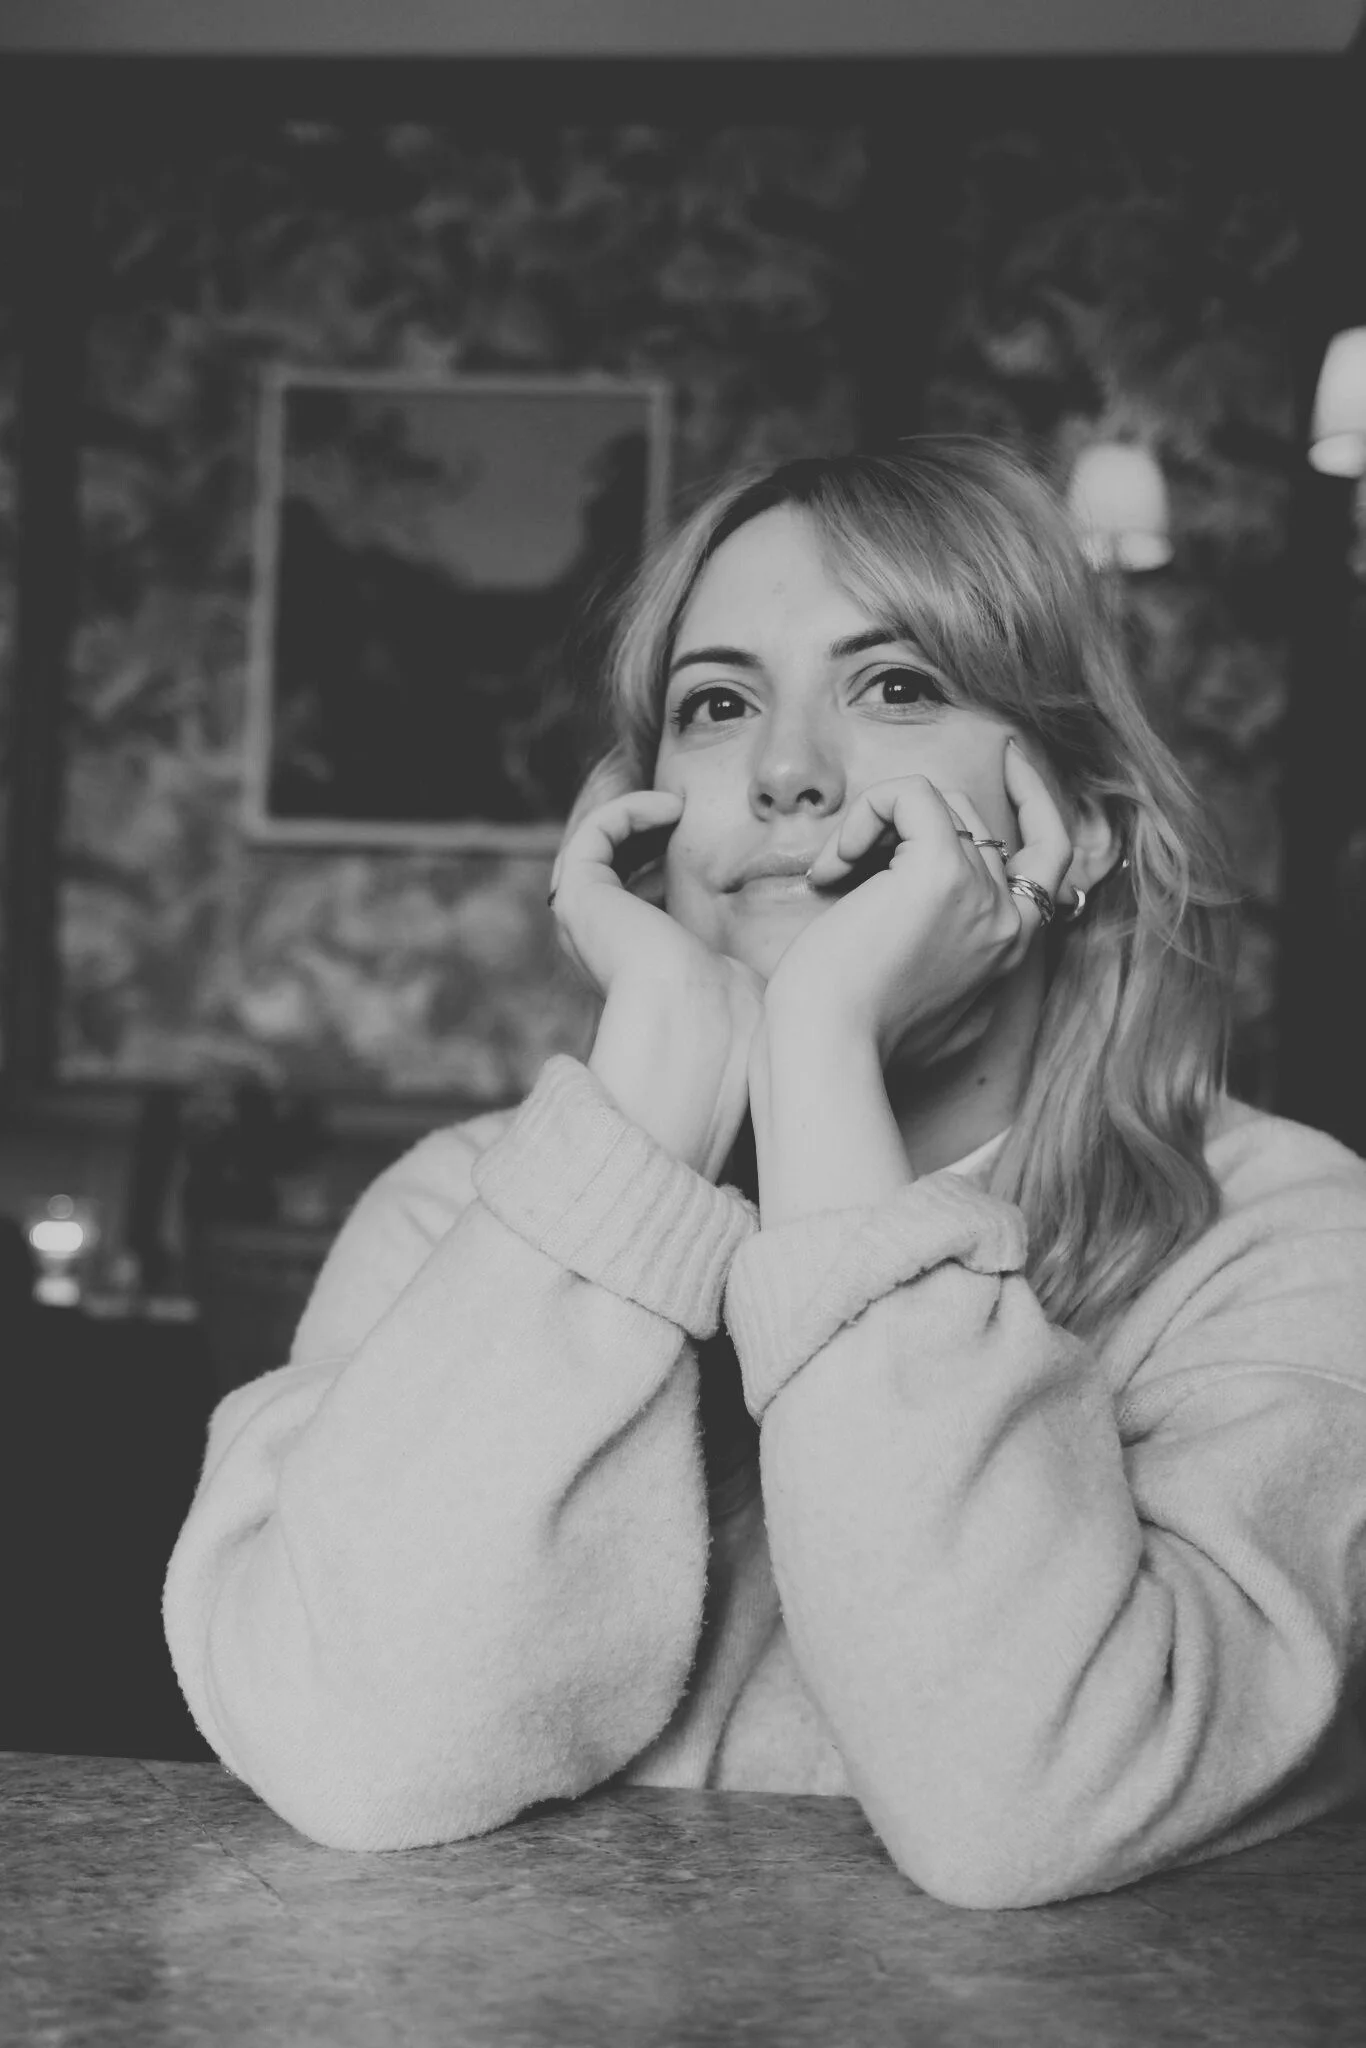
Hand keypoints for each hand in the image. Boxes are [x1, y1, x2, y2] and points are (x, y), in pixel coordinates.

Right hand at [550, 790, 763, 1178]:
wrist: (699, 1029)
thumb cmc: (733, 1019)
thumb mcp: (742, 973)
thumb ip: (747, 952)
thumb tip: (796, 940)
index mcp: (628, 966)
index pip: (632, 899)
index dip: (661, 861)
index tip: (704, 839)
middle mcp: (598, 943)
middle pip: (608, 867)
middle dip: (644, 831)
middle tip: (686, 809)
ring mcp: (584, 920)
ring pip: (595, 845)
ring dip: (634, 812)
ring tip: (679, 804)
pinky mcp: (582, 897)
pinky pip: (594, 834)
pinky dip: (629, 810)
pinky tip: (674, 808)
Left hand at [760, 741, 1073, 1069]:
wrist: (830, 1053)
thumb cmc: (856, 1040)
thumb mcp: (933, 1019)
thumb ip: (958, 978)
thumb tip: (940, 937)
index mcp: (1009, 955)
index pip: (1048, 857)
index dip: (1035, 800)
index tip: (1008, 755)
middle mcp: (1009, 924)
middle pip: (979, 822)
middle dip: (915, 820)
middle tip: (855, 845)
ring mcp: (982, 897)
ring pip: (946, 803)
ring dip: (880, 824)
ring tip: (833, 876)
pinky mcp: (940, 872)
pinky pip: (913, 795)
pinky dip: (868, 812)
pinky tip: (833, 866)